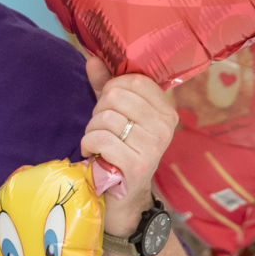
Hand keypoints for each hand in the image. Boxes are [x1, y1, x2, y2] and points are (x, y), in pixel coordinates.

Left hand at [81, 55, 177, 235]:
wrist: (124, 197)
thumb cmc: (119, 150)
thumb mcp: (114, 115)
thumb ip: (105, 86)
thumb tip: (93, 58)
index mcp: (165, 110)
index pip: (133, 80)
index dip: (111, 88)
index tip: (108, 107)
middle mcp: (166, 126)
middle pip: (116, 96)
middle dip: (98, 111)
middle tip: (102, 129)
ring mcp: (154, 146)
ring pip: (106, 118)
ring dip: (91, 130)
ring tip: (98, 144)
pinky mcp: (137, 164)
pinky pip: (101, 139)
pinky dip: (88, 144)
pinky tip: (94, 154)